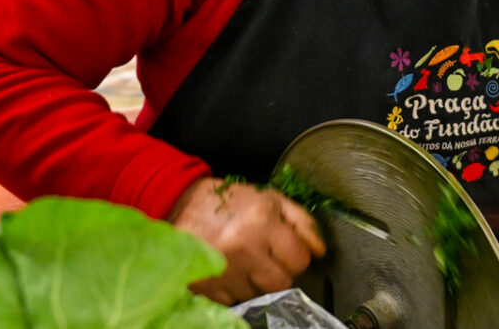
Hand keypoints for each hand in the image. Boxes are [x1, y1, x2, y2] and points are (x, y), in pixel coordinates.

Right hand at [170, 177, 326, 304]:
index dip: (296, 255)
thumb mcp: (269, 199)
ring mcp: (224, 270)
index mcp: (263, 223)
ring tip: (244, 262)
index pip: (299, 259)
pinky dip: (234, 289)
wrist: (178, 203)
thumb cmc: (229, 202)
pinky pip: (233, 300)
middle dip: (279, 273)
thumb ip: (301, 221)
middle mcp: (244, 249)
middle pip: (281, 283)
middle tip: (266, 258)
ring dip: (255, 282)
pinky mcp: (206, 285)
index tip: (286, 250)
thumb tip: (320, 251)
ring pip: (258, 294)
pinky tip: (228, 270)